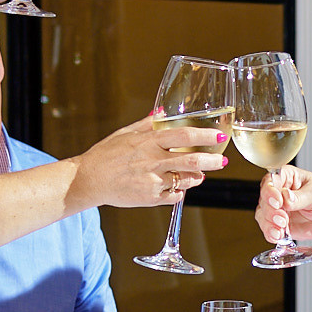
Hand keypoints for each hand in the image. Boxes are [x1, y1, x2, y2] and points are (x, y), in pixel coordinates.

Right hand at [71, 113, 228, 210]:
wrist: (89, 180)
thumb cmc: (105, 155)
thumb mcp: (125, 134)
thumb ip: (147, 125)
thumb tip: (162, 114)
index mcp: (148, 142)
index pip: (184, 136)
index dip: (205, 137)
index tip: (218, 136)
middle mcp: (152, 161)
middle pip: (191, 161)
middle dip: (212, 161)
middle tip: (222, 161)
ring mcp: (152, 181)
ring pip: (186, 180)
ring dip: (197, 177)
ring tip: (199, 174)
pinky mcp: (150, 198)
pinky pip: (175, 196)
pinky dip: (180, 191)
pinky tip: (176, 185)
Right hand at [255, 165, 311, 243]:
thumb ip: (299, 197)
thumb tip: (285, 198)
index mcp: (286, 177)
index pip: (270, 181)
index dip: (270, 191)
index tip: (278, 201)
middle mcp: (278, 192)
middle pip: (264, 200)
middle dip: (270, 211)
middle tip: (282, 218)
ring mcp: (277, 209)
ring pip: (263, 215)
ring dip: (269, 224)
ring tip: (281, 230)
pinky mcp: (279, 224)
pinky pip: (269, 229)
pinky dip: (271, 234)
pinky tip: (278, 236)